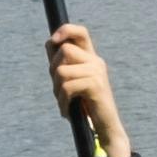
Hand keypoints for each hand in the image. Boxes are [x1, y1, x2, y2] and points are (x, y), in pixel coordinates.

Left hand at [49, 21, 129, 156]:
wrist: (105, 127)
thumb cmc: (86, 106)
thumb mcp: (72, 82)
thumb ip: (63, 64)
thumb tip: (50, 42)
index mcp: (91, 58)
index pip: (80, 32)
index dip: (66, 30)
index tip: (53, 40)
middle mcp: (96, 61)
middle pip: (64, 50)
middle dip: (53, 70)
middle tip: (59, 90)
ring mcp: (97, 72)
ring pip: (62, 70)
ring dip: (57, 90)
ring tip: (64, 102)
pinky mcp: (96, 85)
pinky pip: (67, 87)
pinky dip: (63, 102)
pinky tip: (67, 112)